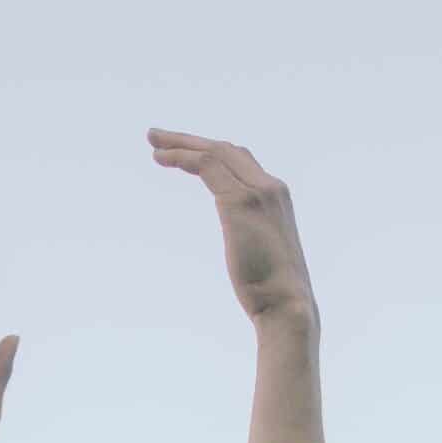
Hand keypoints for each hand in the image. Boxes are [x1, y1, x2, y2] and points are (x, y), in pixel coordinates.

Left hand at [149, 131, 317, 339]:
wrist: (288, 305)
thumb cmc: (274, 292)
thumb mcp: (262, 254)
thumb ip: (253, 238)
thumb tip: (245, 246)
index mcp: (277, 197)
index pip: (241, 161)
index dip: (210, 153)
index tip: (184, 153)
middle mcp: (271, 187)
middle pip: (226, 150)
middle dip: (191, 140)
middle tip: (158, 137)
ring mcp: (258, 192)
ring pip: (214, 152)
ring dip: (181, 144)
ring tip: (153, 141)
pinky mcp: (241, 203)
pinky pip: (206, 166)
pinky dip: (182, 157)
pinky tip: (161, 158)